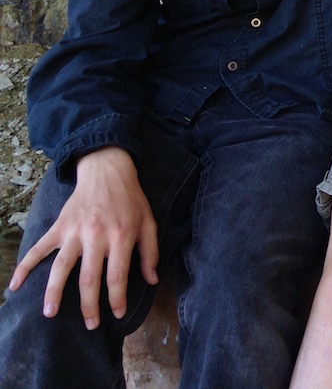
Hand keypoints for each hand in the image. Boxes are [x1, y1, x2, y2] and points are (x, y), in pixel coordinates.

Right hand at [9, 147, 158, 329]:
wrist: (107, 171)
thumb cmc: (131, 199)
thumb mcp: (148, 222)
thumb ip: (150, 251)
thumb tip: (152, 280)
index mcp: (121, 236)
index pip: (117, 275)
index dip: (117, 298)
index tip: (117, 314)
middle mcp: (96, 236)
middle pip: (89, 278)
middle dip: (89, 305)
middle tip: (89, 325)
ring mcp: (74, 232)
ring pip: (61, 268)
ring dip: (54, 292)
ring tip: (50, 313)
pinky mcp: (59, 227)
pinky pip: (38, 249)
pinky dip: (25, 266)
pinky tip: (14, 284)